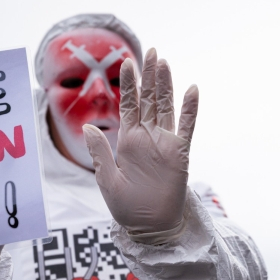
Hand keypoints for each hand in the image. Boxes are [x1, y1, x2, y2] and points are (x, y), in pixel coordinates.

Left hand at [83, 48, 198, 234]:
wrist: (149, 228)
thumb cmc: (127, 208)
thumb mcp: (107, 179)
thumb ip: (99, 152)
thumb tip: (88, 126)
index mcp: (128, 141)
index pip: (129, 106)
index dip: (129, 85)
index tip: (128, 62)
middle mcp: (147, 137)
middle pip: (149, 100)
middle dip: (149, 76)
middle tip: (152, 52)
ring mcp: (165, 143)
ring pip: (166, 107)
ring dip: (166, 85)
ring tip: (165, 62)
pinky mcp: (180, 153)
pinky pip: (186, 127)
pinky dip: (189, 109)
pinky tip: (191, 90)